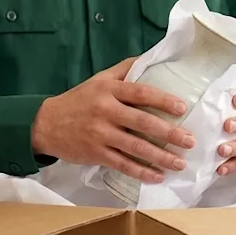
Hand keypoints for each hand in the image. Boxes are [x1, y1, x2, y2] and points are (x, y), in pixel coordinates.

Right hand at [30, 58, 195, 183]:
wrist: (46, 124)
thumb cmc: (79, 100)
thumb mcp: (99, 79)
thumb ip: (125, 69)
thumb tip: (153, 58)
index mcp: (108, 90)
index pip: (140, 93)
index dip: (163, 100)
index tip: (183, 108)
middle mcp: (105, 111)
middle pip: (142, 123)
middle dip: (170, 134)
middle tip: (190, 141)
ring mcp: (100, 134)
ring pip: (135, 148)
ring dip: (161, 157)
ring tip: (180, 163)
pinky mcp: (95, 154)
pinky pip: (123, 165)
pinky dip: (142, 172)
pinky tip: (158, 176)